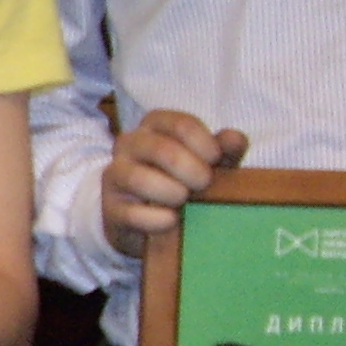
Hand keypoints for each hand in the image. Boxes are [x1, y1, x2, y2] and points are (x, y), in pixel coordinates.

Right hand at [102, 110, 246, 257]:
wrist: (143, 218)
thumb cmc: (179, 181)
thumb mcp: (205, 163)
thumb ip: (223, 150)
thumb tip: (235, 139)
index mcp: (154, 125)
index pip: (181, 124)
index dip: (205, 144)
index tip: (216, 162)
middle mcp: (129, 144)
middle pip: (160, 149)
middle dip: (191, 170)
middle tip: (204, 184)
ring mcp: (114, 175)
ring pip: (139, 178)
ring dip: (170, 193)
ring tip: (183, 202)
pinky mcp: (109, 208)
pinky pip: (131, 213)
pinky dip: (157, 219)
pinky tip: (171, 221)